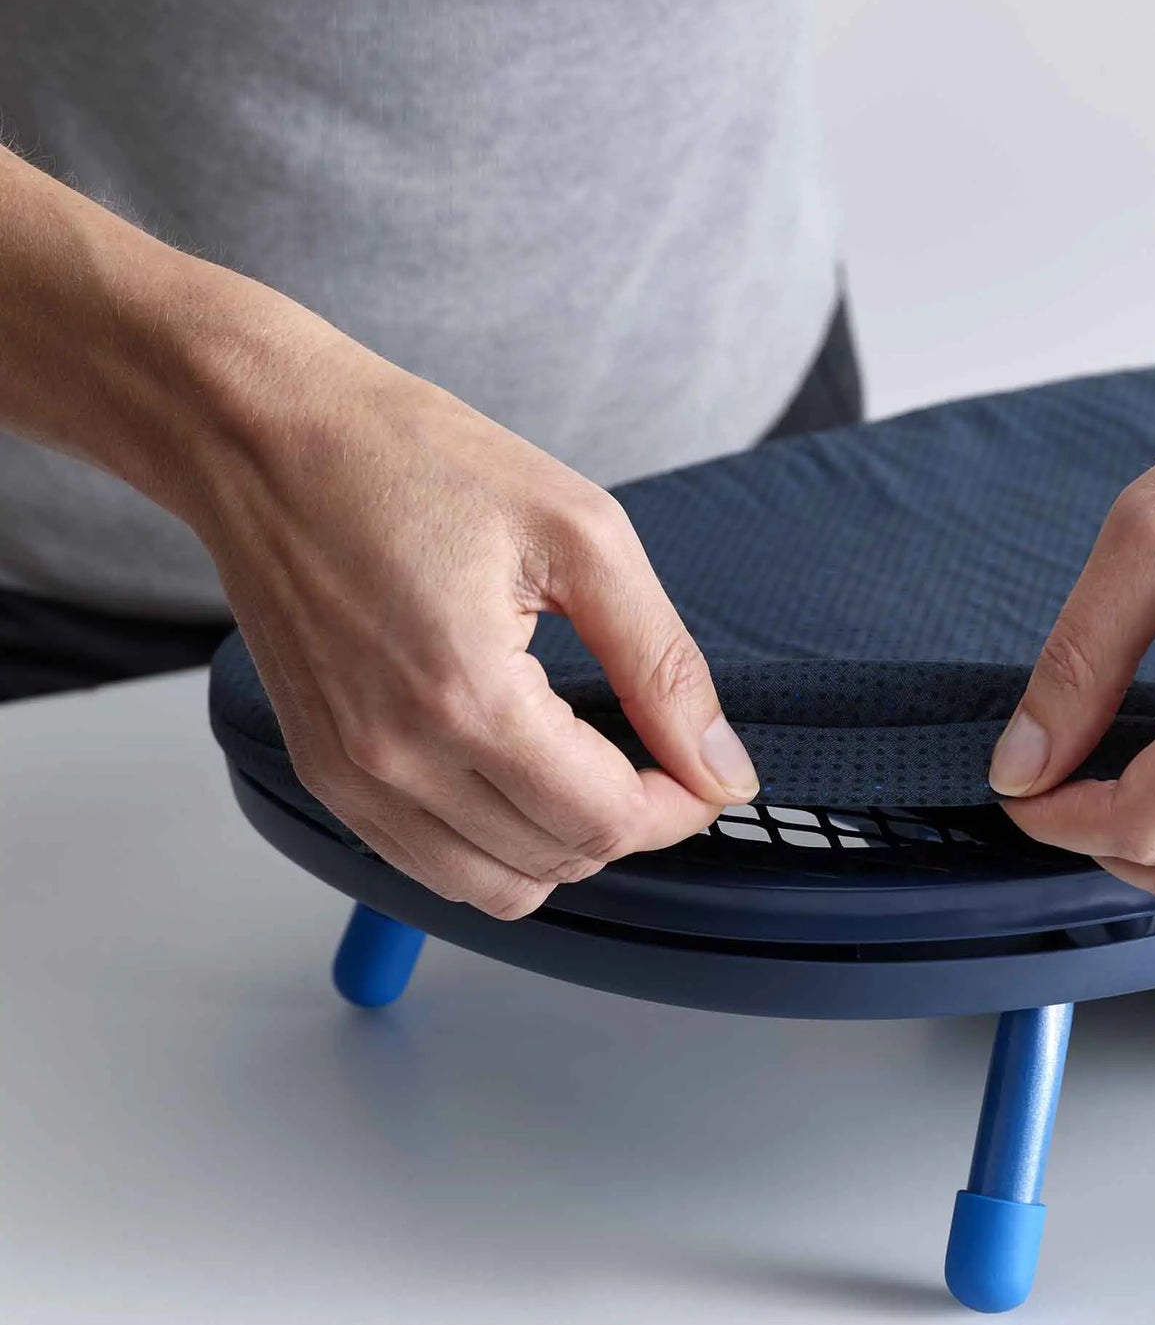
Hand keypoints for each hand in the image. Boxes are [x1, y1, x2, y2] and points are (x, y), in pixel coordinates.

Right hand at [188, 314, 758, 918]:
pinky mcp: (325, 774)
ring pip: (495, 887)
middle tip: (655, 756)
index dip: (678, 808)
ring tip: (585, 766)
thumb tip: (720, 765)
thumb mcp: (581, 534)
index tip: (702, 771)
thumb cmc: (408, 460)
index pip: (606, 822)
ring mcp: (351, 776)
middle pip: (559, 861)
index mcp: (467, 696)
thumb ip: (663, 664)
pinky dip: (494, 846)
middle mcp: (396, 757)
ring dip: (563, 844)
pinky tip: (518, 776)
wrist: (263, 438)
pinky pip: (429, 866)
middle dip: (630, 821)